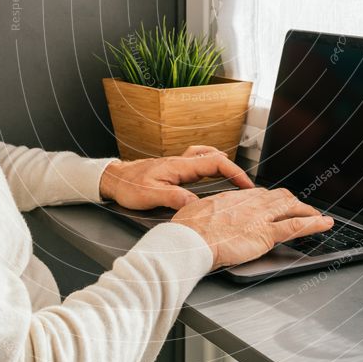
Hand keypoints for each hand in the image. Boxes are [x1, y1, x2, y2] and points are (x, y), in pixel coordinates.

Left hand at [98, 145, 253, 209]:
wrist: (115, 179)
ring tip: (233, 179)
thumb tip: (196, 204)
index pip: (215, 162)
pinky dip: (211, 164)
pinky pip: (199, 161)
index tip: (246, 184)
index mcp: (180, 166)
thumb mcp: (150, 196)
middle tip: (245, 185)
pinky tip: (211, 174)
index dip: (234, 172)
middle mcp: (181, 161)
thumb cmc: (129, 186)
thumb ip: (174, 198)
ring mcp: (179, 163)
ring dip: (223, 165)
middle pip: (215, 158)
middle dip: (234, 169)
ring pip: (208, 157)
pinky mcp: (175, 167)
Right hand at [173, 187, 333, 269]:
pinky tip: (325, 224)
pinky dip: (314, 224)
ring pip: (291, 208)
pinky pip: (296, 226)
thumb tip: (201, 215)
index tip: (275, 203)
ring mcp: (261, 216)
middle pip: (279, 197)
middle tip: (300, 208)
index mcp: (234, 197)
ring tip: (318, 215)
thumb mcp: (195, 210)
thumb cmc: (188, 228)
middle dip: (292, 202)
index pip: (259, 194)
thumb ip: (205, 211)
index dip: (270, 199)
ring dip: (307, 211)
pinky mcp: (266, 233)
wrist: (191, 239)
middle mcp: (251, 202)